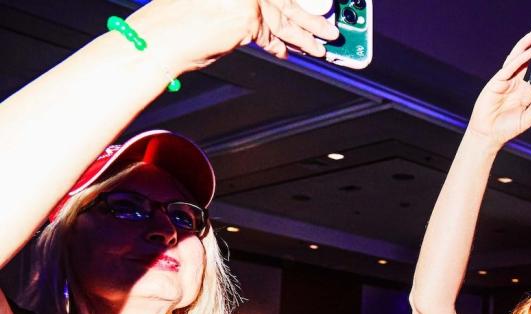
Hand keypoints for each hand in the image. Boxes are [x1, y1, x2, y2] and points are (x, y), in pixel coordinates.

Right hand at [131, 0, 337, 73]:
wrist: (161, 35)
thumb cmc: (176, 19)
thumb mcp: (212, 2)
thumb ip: (240, 4)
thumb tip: (267, 16)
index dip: (292, 3)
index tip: (308, 7)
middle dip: (309, 16)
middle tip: (329, 27)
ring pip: (283, 16)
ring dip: (307, 34)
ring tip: (323, 45)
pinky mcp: (247, 14)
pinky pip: (272, 34)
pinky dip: (284, 45)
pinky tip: (293, 52)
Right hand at [466, 32, 530, 147]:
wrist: (489, 135)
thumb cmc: (506, 129)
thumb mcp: (527, 119)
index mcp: (525, 93)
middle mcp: (516, 85)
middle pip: (526, 62)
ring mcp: (506, 82)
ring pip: (516, 60)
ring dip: (524, 47)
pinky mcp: (497, 82)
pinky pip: (509, 68)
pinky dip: (518, 59)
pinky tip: (526, 52)